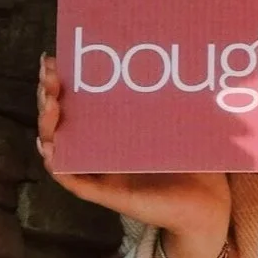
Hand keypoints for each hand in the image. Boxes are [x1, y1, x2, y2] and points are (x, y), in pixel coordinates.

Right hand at [37, 56, 231, 257]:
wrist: (209, 203)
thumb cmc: (195, 161)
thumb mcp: (178, 120)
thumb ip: (169, 95)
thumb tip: (171, 54)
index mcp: (113, 132)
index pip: (77, 104)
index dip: (61, 82)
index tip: (55, 59)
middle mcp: (102, 150)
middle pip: (62, 123)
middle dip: (48, 96)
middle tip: (49, 74)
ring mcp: (102, 173)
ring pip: (60, 150)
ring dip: (48, 126)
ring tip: (49, 103)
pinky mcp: (108, 195)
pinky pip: (74, 181)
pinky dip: (58, 165)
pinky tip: (50, 146)